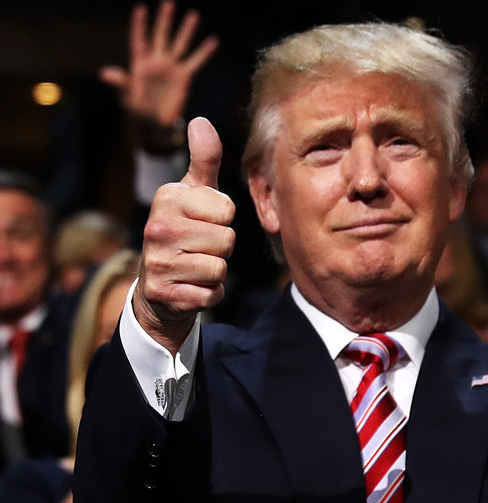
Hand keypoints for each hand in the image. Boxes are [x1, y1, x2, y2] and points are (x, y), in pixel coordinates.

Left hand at [100, 2, 218, 149]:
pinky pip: (195, 62)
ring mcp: (171, 68)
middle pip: (161, 36)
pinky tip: (212, 41)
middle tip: (169, 2)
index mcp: (139, 64)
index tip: (141, 8)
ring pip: (180, 45)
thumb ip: (121, 82)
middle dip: (165, 19)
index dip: (140, 25)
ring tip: (193, 15)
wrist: (155, 125)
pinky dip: (204, 52)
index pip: (139, 39)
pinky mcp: (184, 78)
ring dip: (186, 30)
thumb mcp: (128, 96)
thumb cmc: (137, 110)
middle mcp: (156, 62)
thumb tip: (104, 73)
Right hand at [135, 117, 233, 353]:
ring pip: (220, 267)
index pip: (227, 210)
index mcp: (167, 198)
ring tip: (194, 265)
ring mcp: (157, 262)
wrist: (159, 285)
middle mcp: (156, 228)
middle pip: (226, 239)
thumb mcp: (194, 193)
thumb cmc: (186, 229)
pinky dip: (209, 293)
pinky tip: (190, 286)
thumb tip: (200, 121)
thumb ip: (204, 160)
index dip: (222, 219)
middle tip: (198, 247)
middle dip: (221, 247)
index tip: (202, 221)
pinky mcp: (164, 293)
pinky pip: (212, 293)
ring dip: (215, 271)